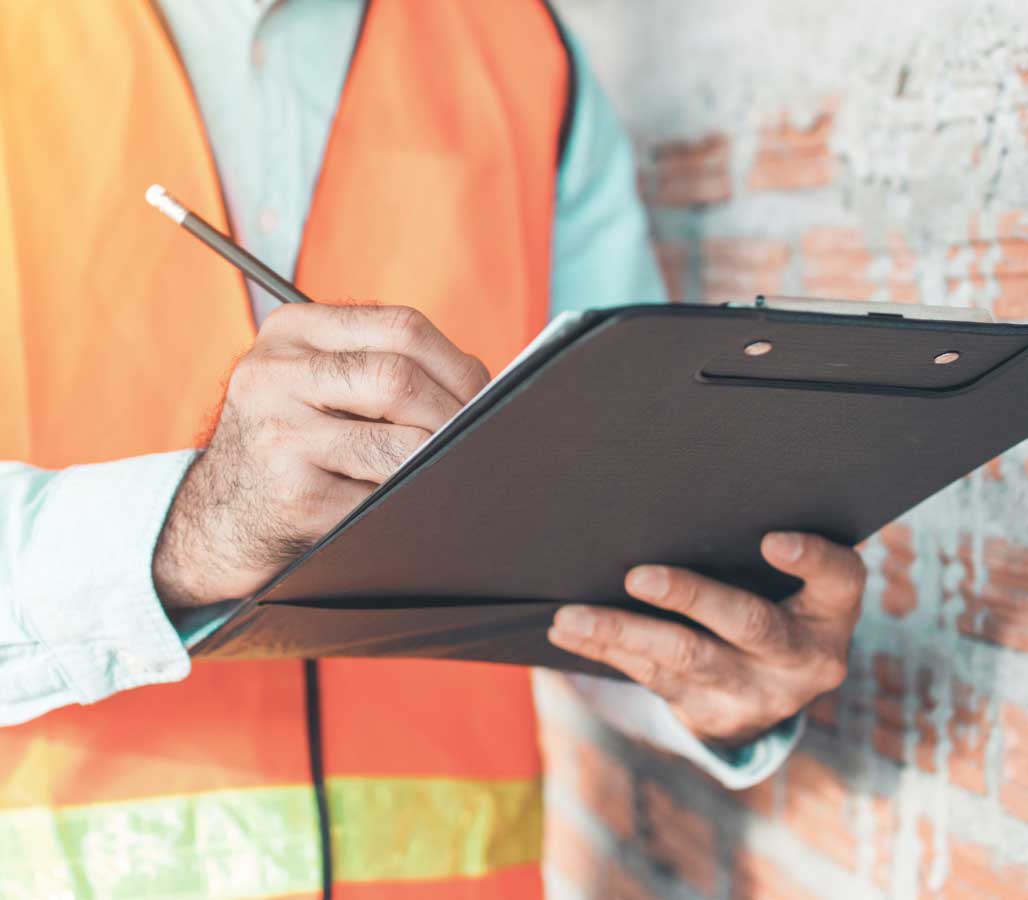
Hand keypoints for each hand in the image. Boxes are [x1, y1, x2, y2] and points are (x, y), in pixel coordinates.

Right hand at [153, 305, 488, 607]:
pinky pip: (381, 498)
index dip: (458, 364)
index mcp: (290, 331)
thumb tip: (483, 389)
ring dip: (436, 461)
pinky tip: (410, 502)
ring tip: (447, 469)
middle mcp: (273, 374)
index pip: (401, 327)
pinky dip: (410, 502)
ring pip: (398, 444)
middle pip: (399, 379)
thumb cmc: (290, 443)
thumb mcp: (314, 382)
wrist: (219, 517)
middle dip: (454, 415)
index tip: (484, 395)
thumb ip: (380, 365)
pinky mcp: (292, 496)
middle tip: (477, 438)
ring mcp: (278, 436)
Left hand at [547, 532, 864, 745]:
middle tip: (639, 577)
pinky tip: (569, 632)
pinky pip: (652, 678)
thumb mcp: (790, 584)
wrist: (769, 695)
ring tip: (571, 616)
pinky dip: (606, 650)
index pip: (838, 580)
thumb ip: (756, 550)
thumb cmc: (774, 603)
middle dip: (691, 598)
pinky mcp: (710, 714)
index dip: (811, 560)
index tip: (772, 539)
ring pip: (685, 659)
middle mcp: (802, 659)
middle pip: (749, 624)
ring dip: (621, 633)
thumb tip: (678, 492)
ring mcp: (756, 693)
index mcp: (830, 613)